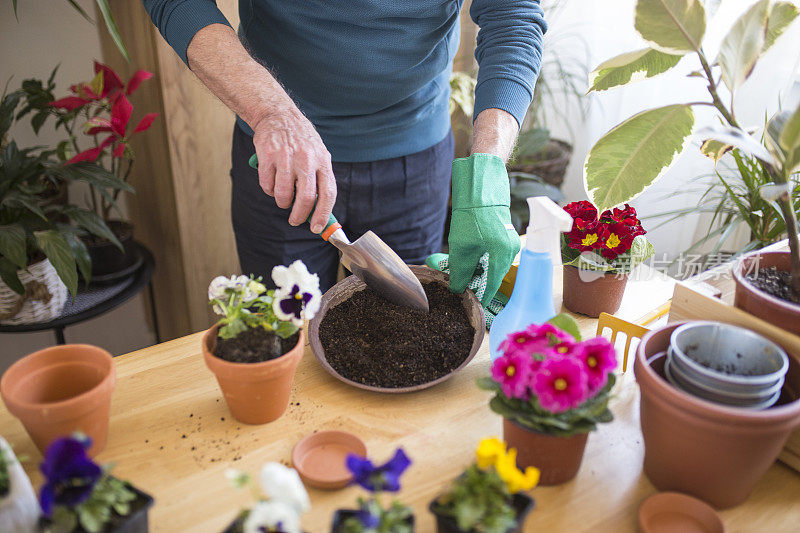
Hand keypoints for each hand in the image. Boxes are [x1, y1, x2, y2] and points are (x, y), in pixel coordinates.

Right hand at [251, 108, 335, 232]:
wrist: (278, 114)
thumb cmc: (301, 140)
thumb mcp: (318, 154)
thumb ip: (320, 180)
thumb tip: (319, 212)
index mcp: (323, 160)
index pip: (327, 194)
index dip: (322, 215)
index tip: (316, 228)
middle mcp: (306, 159)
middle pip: (305, 199)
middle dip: (299, 216)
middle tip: (295, 220)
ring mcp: (286, 157)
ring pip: (283, 195)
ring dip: (282, 202)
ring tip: (282, 197)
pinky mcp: (267, 155)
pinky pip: (267, 185)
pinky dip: (269, 190)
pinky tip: (272, 181)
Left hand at [448, 154, 519, 306]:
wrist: (482, 185)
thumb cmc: (473, 214)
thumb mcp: (462, 246)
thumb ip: (460, 271)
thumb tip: (458, 289)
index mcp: (503, 256)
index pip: (492, 286)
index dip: (480, 297)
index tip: (471, 306)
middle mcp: (510, 251)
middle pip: (492, 275)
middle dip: (475, 282)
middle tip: (458, 288)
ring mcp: (509, 242)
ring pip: (491, 264)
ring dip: (475, 269)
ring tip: (457, 271)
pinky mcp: (504, 234)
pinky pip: (492, 253)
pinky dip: (479, 258)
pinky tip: (465, 256)